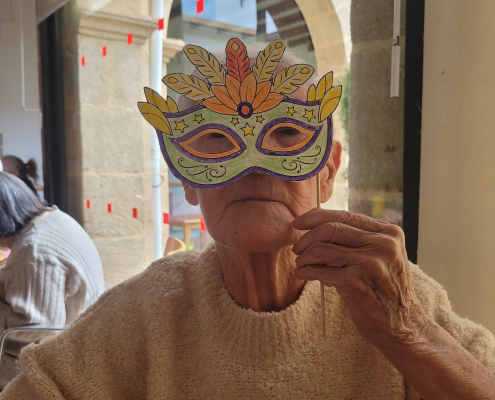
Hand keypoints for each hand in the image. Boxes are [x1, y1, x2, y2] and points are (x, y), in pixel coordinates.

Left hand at [292, 209, 429, 348]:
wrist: (402, 325)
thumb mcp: (380, 256)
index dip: (315, 217)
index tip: (298, 223)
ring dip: (304, 257)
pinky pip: (320, 270)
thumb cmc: (384, 289)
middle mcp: (383, 244)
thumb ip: (357, 239)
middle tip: (297, 249)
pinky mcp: (357, 281)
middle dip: (306, 238)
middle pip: (330, 229)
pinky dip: (306, 271)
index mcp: (388, 232)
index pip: (344, 215)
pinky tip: (302, 274)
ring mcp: (370, 262)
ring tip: (300, 264)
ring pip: (322, 249)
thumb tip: (317, 225)